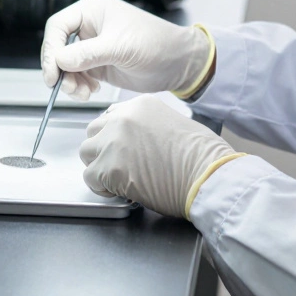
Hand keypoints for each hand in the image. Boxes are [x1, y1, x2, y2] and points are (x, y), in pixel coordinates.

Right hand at [40, 0, 212, 99]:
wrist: (177, 64)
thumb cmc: (155, 44)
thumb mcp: (120, 47)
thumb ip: (88, 54)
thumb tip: (60, 60)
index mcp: (92, 9)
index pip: (58, 25)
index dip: (50, 48)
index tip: (53, 72)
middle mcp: (89, 26)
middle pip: (58, 46)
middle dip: (60, 69)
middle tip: (65, 87)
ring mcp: (92, 46)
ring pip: (65, 65)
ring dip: (69, 81)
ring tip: (83, 92)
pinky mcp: (97, 64)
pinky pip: (76, 75)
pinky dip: (78, 86)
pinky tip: (91, 91)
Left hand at [80, 95, 237, 218]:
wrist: (209, 177)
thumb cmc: (203, 157)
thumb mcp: (175, 124)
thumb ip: (148, 126)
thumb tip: (136, 141)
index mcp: (140, 105)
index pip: (110, 117)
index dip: (115, 137)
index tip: (124, 149)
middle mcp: (122, 118)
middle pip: (94, 132)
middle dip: (103, 149)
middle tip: (120, 165)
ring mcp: (113, 142)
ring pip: (87, 153)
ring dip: (99, 166)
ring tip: (119, 178)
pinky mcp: (109, 168)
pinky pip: (89, 178)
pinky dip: (101, 187)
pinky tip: (119, 190)